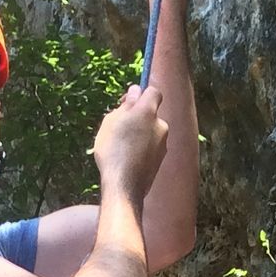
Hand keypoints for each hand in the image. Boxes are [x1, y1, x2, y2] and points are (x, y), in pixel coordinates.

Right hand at [94, 83, 168, 205]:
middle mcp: (161, 125)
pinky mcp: (161, 160)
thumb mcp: (112, 122)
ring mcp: (163, 144)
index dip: (142, 94)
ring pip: (151, 132)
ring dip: (140, 134)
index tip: (129, 102)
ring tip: (121, 147)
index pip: (154, 92)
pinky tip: (129, 159)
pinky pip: (151, 147)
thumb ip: (127, 105)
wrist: (124, 185)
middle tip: (120, 128)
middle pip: (151, 114)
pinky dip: (142, 149)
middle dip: (139, 118)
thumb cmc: (113, 150)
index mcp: (148, 111)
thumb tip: (136, 90)